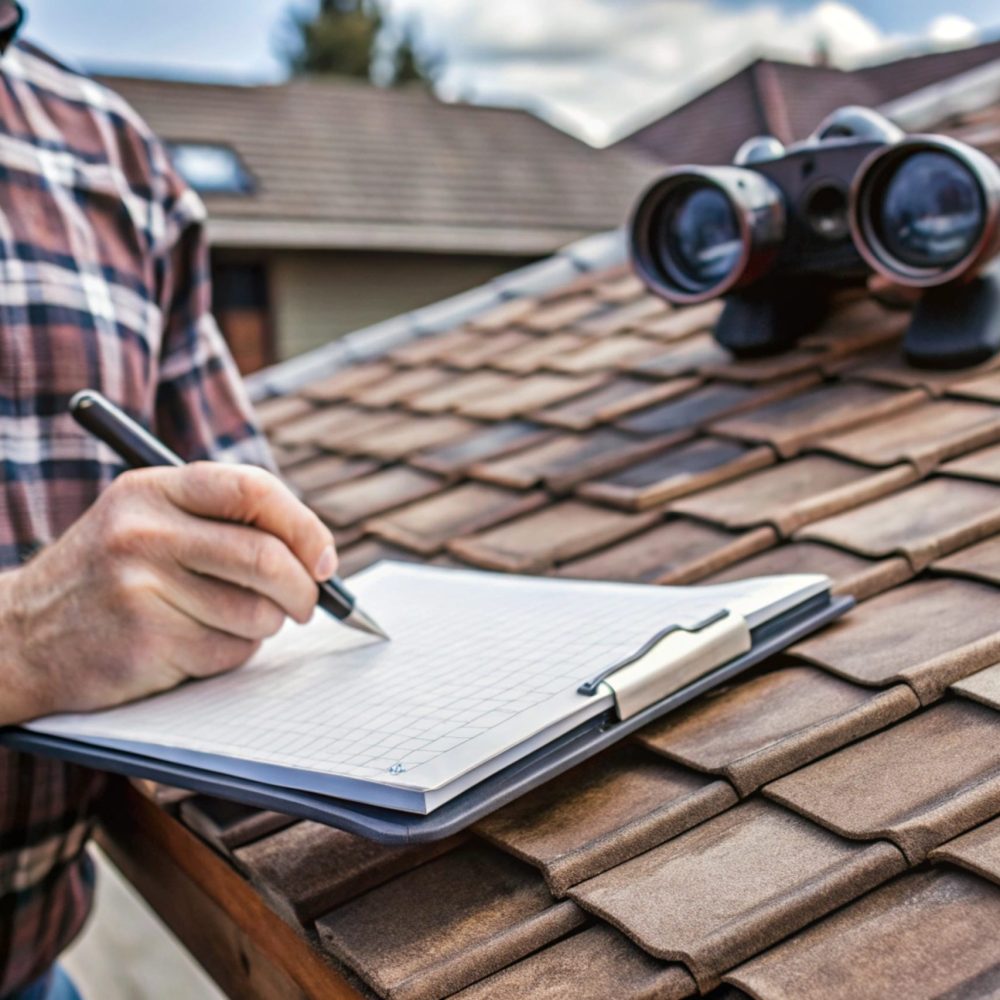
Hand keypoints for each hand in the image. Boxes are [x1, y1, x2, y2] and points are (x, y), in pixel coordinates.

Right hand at [0, 463, 336, 722]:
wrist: (21, 638)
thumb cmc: (109, 578)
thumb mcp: (148, 523)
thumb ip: (222, 522)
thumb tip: (317, 553)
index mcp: (153, 489)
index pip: (252, 489)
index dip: (304, 526)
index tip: (324, 559)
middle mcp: (144, 531)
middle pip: (265, 557)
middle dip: (304, 589)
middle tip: (308, 604)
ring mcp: (140, 587)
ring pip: (256, 611)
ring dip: (266, 625)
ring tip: (235, 622)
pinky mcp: (145, 641)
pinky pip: (229, 651)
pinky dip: (233, 653)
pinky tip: (197, 645)